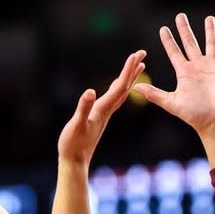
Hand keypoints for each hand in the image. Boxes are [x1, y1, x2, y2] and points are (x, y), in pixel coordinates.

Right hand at [58, 50, 145, 167]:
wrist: (74, 161)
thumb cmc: (73, 144)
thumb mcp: (76, 124)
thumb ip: (83, 108)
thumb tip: (90, 91)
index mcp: (103, 109)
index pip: (120, 87)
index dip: (128, 71)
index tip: (136, 55)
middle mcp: (107, 110)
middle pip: (125, 87)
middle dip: (133, 69)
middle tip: (142, 52)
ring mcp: (104, 114)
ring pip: (121, 92)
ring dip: (130, 78)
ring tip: (138, 66)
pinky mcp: (100, 117)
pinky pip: (114, 99)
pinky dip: (120, 89)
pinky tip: (118, 86)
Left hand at [133, 14, 214, 137]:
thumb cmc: (194, 115)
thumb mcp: (172, 102)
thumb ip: (154, 94)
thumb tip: (134, 87)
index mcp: (184, 73)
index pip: (174, 52)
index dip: (169, 41)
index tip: (163, 29)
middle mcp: (198, 67)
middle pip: (190, 43)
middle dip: (185, 30)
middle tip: (179, 16)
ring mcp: (213, 66)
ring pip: (210, 43)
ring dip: (209, 31)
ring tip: (208, 18)